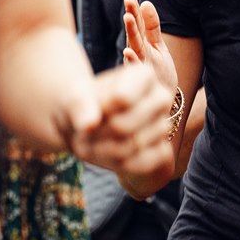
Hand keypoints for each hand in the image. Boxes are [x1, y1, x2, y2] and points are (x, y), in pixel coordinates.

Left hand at [61, 60, 174, 179]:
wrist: (92, 126)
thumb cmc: (86, 106)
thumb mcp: (75, 99)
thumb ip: (80, 106)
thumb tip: (88, 125)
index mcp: (144, 75)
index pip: (121, 99)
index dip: (99, 110)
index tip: (91, 108)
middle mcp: (161, 98)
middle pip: (123, 126)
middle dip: (97, 133)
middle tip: (86, 131)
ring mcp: (164, 125)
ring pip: (131, 147)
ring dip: (103, 150)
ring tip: (94, 142)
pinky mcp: (162, 150)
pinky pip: (142, 163)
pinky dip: (119, 164)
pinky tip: (108, 155)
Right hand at [120, 0, 177, 96]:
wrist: (163, 98)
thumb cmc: (158, 71)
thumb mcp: (158, 45)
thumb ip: (152, 26)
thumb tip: (146, 2)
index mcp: (141, 42)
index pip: (136, 21)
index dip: (132, 8)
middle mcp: (137, 51)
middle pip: (134, 30)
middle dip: (131, 14)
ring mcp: (140, 64)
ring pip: (134, 45)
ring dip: (130, 32)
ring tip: (127, 17)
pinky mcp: (144, 78)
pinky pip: (136, 68)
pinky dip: (131, 61)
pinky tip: (127, 52)